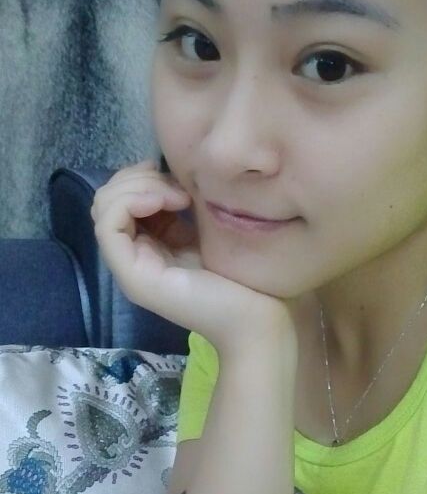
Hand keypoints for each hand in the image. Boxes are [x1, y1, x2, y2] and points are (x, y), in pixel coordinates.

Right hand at [91, 160, 297, 360]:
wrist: (255, 317)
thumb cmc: (241, 275)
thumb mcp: (205, 230)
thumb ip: (181, 209)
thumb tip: (167, 176)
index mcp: (151, 244)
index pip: (120, 198)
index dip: (141, 177)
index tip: (179, 180)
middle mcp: (134, 256)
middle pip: (106, 199)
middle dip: (138, 179)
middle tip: (180, 188)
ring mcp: (130, 268)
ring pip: (103, 208)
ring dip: (138, 187)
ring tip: (179, 196)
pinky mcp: (134, 277)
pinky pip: (108, 225)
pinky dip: (132, 201)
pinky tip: (170, 201)